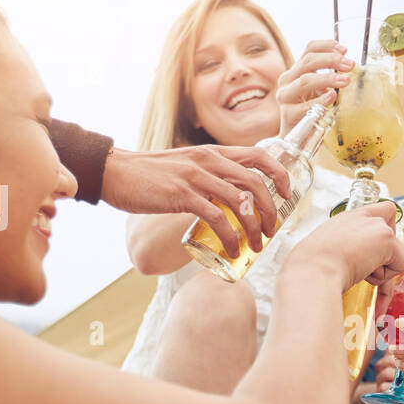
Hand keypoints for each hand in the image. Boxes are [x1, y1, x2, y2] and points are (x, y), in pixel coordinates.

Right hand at [100, 145, 292, 255]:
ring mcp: (196, 177)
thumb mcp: (187, 166)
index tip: (288, 192)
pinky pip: (217, 218)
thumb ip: (208, 175)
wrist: (116, 172)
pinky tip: (232, 250)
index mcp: (213, 152)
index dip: (280, 173)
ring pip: (241, 202)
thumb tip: (229, 197)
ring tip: (256, 246)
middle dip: (271, 209)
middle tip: (272, 230)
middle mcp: (209, 160)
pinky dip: (231, 237)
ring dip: (255, 228)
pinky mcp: (182, 196)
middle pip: (256, 182)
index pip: (258, 155)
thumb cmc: (150, 174)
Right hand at [277, 40, 353, 134]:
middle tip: (350, 65)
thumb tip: (346, 62)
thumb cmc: (309, 113)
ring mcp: (285, 97)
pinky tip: (332, 97)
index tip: (345, 49)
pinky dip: (320, 100)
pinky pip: (305, 106)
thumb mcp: (318, 91)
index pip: (309, 49)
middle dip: (331, 60)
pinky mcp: (287, 115)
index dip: (327, 46)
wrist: (294, 139)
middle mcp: (287, 80)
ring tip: (345, 81)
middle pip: (308, 62)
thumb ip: (328, 78)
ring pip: (305, 80)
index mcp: (296, 71)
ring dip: (327, 78)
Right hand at [287, 200, 403, 290]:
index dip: (385, 227)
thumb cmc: (313, 267)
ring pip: (398, 251)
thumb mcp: (328, 249)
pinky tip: (366, 273)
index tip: (376, 246)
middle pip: (393, 230)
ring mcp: (377, 226)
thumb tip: (358, 265)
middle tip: (366, 267)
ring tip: (360, 271)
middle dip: (386, 253)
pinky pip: (401, 264)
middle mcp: (364, 217)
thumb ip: (347, 248)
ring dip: (384, 268)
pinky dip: (387, 276)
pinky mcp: (387, 239)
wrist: (314, 271)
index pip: (381, 210)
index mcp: (348, 218)